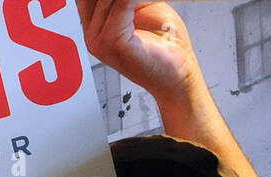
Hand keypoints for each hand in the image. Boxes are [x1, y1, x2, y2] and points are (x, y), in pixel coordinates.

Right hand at [77, 0, 202, 102]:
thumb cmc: (164, 45)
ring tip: (145, 1)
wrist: (177, 74)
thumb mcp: (141, 8)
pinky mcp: (114, 43)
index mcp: (95, 25)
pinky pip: (122, 5)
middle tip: (140, 1)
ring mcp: (99, 41)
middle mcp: (93, 34)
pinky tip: (145, 1)